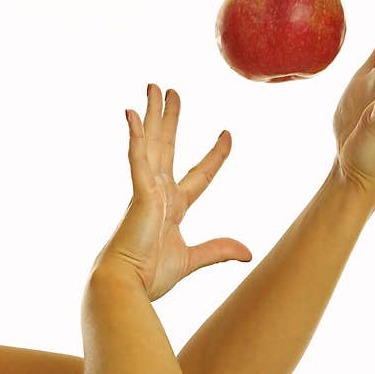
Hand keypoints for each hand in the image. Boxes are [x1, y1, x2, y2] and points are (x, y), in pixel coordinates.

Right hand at [90, 84, 251, 301]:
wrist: (126, 285)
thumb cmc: (149, 275)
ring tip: (155, 88)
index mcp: (172, 207)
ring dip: (153, 115)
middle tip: (171, 91)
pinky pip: (136, 158)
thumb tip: (248, 252)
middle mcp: (158, 192)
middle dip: (169, 118)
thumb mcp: (191, 259)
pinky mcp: (138, 192)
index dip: (214, 155)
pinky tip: (132, 112)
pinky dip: (134, 135)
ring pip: (151, 143)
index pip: (199, 174)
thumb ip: (218, 251)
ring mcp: (146, 189)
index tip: (227, 134)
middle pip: (166, 146)